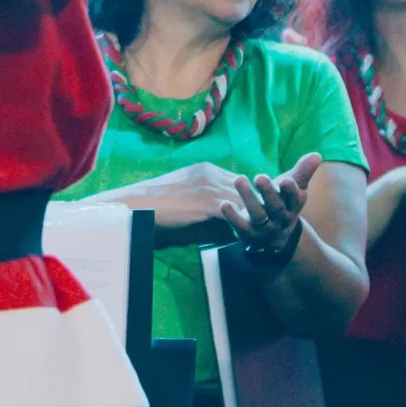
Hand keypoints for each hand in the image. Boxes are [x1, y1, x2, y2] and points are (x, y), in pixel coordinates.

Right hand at [121, 162, 249, 229]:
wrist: (141, 203)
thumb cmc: (159, 199)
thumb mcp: (187, 187)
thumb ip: (205, 190)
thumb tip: (220, 204)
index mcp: (207, 168)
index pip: (240, 179)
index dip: (249, 194)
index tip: (256, 207)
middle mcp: (212, 174)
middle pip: (247, 188)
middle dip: (256, 203)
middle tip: (264, 221)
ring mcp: (211, 188)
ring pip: (244, 200)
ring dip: (252, 216)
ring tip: (260, 231)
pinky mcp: (208, 203)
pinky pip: (234, 214)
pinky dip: (241, 225)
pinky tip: (245, 237)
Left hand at [221, 154, 319, 264]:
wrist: (276, 239)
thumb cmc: (284, 204)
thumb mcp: (294, 189)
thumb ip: (302, 172)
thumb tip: (317, 154)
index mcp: (293, 207)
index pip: (294, 200)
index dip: (291, 191)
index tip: (286, 180)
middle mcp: (280, 220)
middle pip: (276, 208)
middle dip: (268, 193)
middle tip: (260, 177)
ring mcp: (263, 229)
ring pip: (257, 215)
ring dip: (248, 198)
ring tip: (239, 180)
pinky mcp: (247, 234)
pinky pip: (239, 227)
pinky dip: (232, 217)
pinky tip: (224, 204)